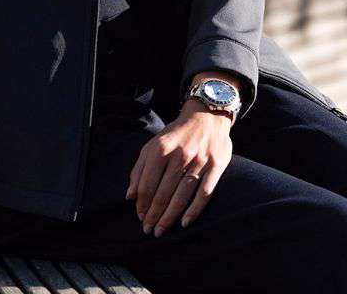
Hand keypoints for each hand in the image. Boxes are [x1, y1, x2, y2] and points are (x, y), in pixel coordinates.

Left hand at [126, 101, 232, 236]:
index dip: (142, 204)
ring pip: (182, 196)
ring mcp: (199, 161)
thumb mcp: (153, 145)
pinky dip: (194, 210)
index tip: (140, 216)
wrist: (206, 116)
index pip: (148, 184)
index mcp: (161, 148)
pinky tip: (184, 223)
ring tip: (161, 230)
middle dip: (154, 215)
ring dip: (170, 217)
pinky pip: (204, 193)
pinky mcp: (216, 166)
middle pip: (163, 193)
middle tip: (149, 230)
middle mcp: (180, 155)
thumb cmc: (176, 134)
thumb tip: (130, 196)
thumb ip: (139, 169)